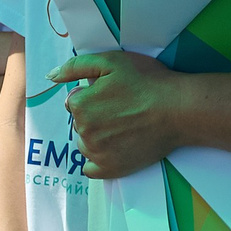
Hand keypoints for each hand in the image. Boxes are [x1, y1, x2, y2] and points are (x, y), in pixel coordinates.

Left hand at [53, 51, 190, 179]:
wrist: (179, 109)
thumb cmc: (148, 81)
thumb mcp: (111, 62)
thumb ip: (76, 66)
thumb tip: (50, 76)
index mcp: (80, 106)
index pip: (75, 102)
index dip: (94, 96)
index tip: (114, 94)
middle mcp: (83, 131)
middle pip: (80, 123)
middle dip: (95, 116)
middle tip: (123, 109)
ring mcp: (96, 152)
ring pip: (85, 144)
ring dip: (97, 137)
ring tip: (124, 127)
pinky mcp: (110, 168)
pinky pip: (91, 169)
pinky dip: (98, 161)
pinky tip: (114, 150)